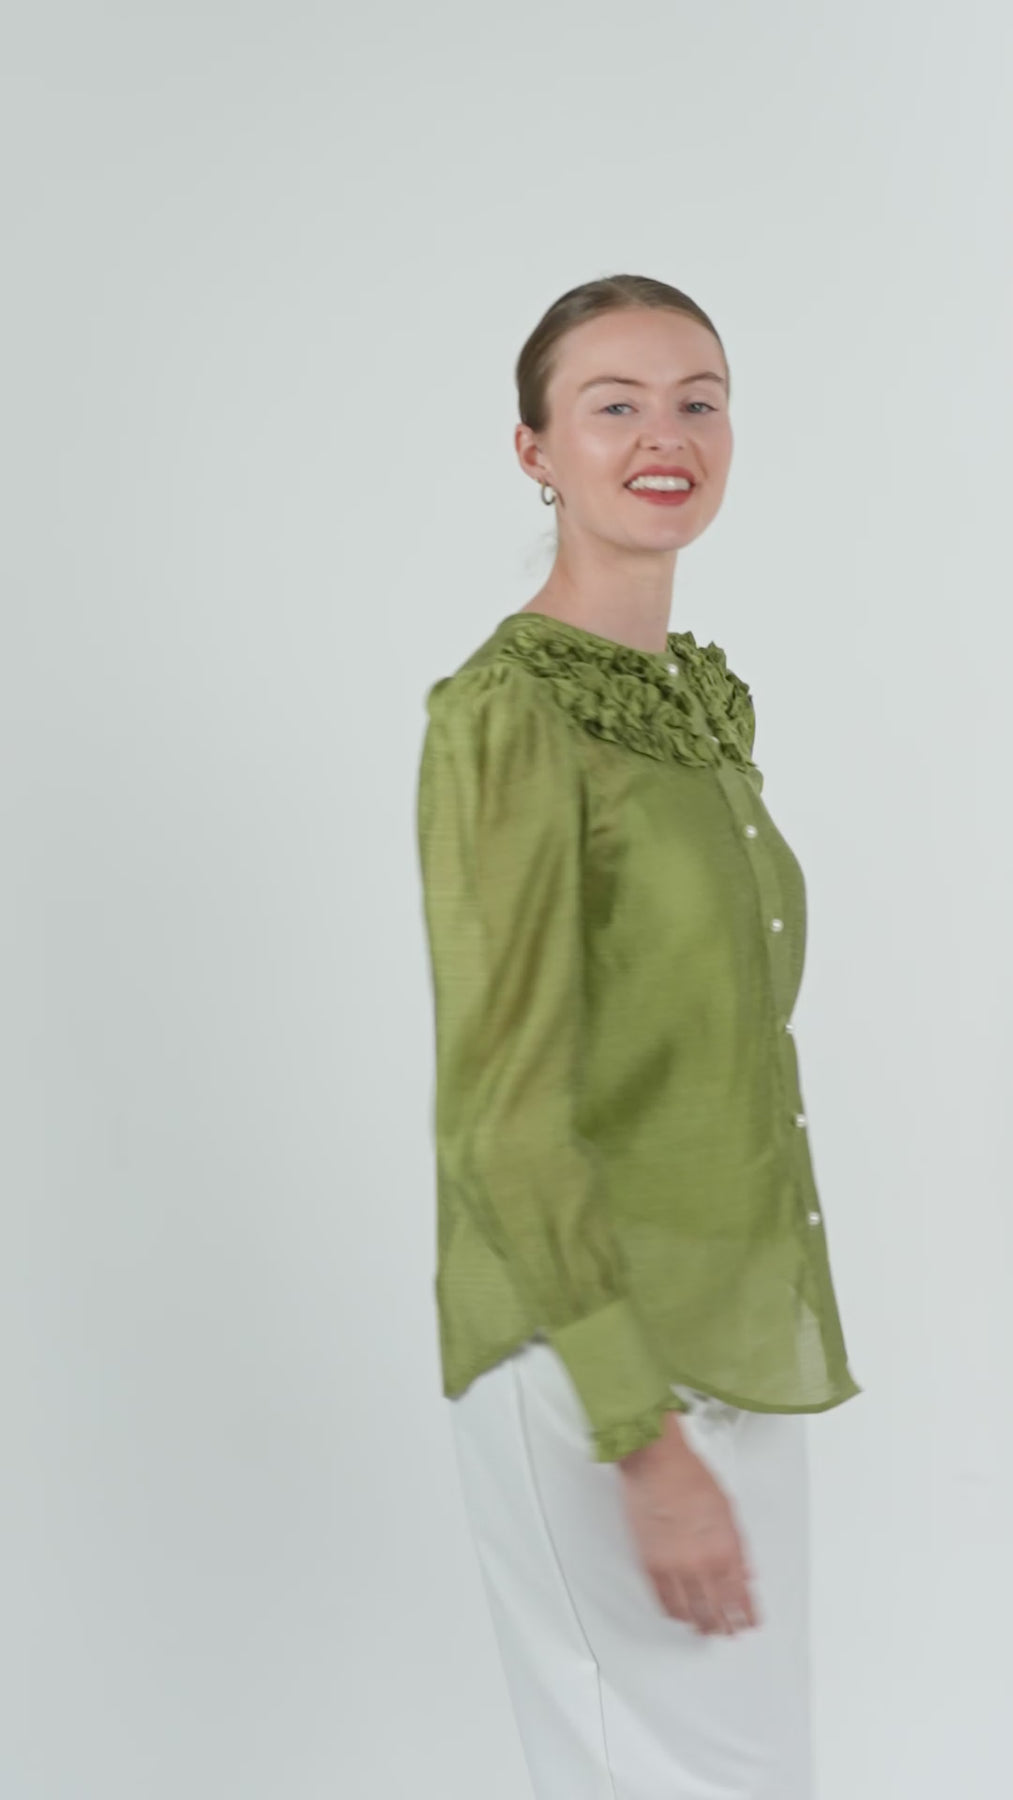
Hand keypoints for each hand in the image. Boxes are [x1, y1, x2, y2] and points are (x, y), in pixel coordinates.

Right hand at [617, 1412, 758, 1635]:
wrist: (656, 1462)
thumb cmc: (690, 1476)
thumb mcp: (728, 1510)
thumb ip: (739, 1547)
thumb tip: (747, 1573)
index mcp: (726, 1549)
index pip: (741, 1595)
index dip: (747, 1613)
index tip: (751, 1622)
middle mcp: (702, 1563)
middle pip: (717, 1608)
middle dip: (726, 1625)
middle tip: (730, 1633)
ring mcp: (675, 1566)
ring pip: (692, 1610)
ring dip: (702, 1625)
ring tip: (707, 1632)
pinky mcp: (651, 1564)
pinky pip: (665, 1599)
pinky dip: (674, 1612)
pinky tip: (680, 1616)